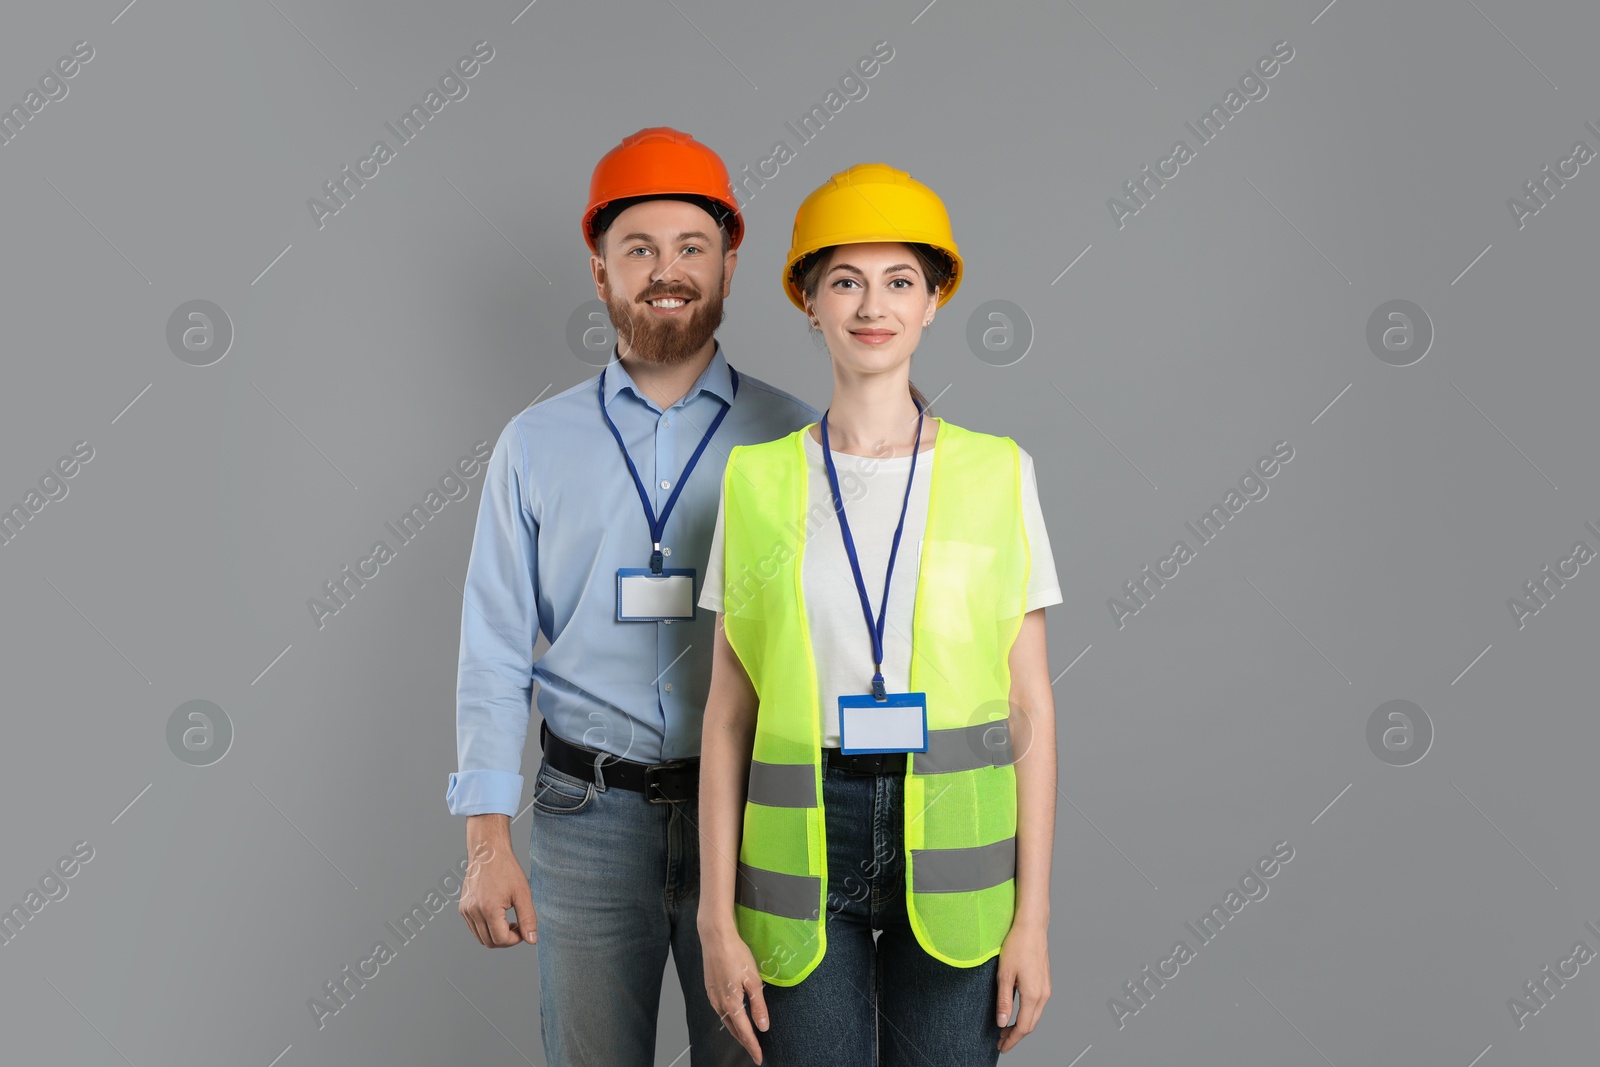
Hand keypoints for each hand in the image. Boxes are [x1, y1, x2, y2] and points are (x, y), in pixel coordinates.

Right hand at [458, 819, 535, 946]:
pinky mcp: (463, 908)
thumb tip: (532, 940)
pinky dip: (486, 929)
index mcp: (488, 908)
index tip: (523, 929)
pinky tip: (498, 916)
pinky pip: (474, 928)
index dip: (515, 939)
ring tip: (508, 921)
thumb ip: (528, 919)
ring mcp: (466, 910)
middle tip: (518, 927)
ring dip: (495, 936)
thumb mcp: (523, 893)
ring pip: (480, 937)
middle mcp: (473, 911)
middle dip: (506, 940)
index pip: (501, 939)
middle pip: (489, 942)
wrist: (488, 851)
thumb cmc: (506, 869)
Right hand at [700, 919, 769, 1063]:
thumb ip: (758, 1006)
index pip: (745, 1032)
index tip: (759, 1058)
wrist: (715, 937)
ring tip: (746, 1037)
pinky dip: (729, 1018)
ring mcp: (712, 995)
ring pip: (725, 1020)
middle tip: (754, 1051)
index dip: (753, 1046)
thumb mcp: (753, 980)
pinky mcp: (710, 988)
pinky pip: (720, 1010)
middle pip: (733, 1029)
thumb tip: (763, 1027)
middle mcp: (719, 1003)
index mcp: (731, 1003)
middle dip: (744, 1042)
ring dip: (736, 1030)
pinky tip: (733, 1016)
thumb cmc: (736, 954)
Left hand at [996, 921, 1049, 1052]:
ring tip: (1005, 1028)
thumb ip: (1004, 1001)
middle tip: (1000, 1040)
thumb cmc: (1018, 945)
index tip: (1001, 1046)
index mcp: (1033, 995)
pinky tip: (1017, 1012)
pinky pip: (1038, 1006)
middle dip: (1016, 1035)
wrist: (1032, 927)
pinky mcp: (1045, 982)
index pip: (1023, 1027)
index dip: (1012, 1040)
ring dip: (1021, 1025)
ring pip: (1035, 1016)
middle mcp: (1044, 994)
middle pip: (1031, 1025)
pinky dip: (1027, 1014)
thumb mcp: (1004, 975)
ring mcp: (1047, 988)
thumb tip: (1002, 1022)